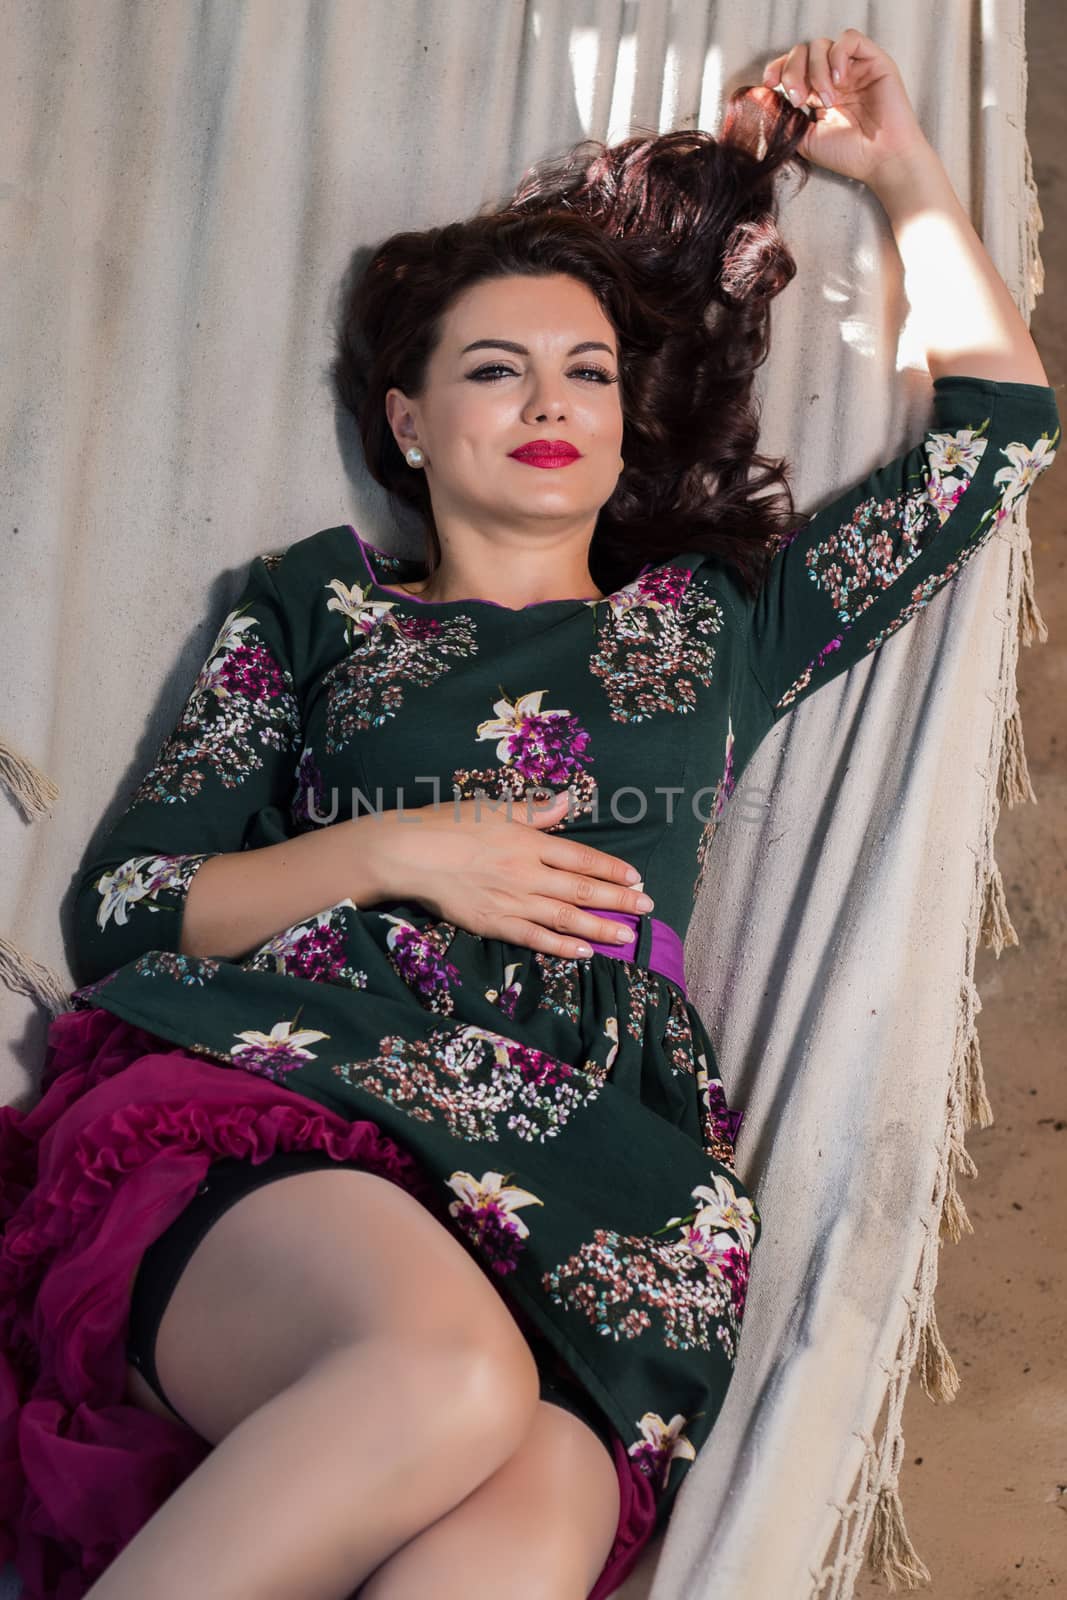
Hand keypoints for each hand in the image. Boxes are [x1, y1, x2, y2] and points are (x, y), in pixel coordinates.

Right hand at [368, 791, 651, 959]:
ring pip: (566, 917)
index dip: (612, 869)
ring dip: (600, 927)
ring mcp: (512, 900)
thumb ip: (535, 811)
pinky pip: (535, 938)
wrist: (408, 853)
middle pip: (582, 889)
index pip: (582, 857)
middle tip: (647, 908)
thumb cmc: (448, 824)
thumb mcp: (495, 808)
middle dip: (619, 900)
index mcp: (529, 841)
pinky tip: (585, 953)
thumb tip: (568, 801)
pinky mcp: (494, 923)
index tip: (636, 877)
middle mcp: (527, 872)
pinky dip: (562, 946)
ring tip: (628, 937)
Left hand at [759, 28, 931, 187]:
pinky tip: (839, 80)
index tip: (768, 84)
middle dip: (793, 71)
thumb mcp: (805, 140)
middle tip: (798, 99)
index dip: (777, 69)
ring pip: (822, 45)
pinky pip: (849, 39)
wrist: (881, 160)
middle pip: (802, 52)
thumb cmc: (848, 154)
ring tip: (827, 100)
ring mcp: (852, 68)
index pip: (791, 66)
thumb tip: (765, 99)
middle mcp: (833, 77)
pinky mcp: (873, 60)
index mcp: (816, 93)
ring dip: (817, 71)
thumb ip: (786, 118)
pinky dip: (838, 55)